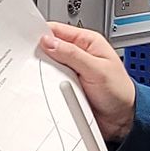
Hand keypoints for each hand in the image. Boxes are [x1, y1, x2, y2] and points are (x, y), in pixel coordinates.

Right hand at [40, 22, 138, 143]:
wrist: (122, 119)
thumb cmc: (119, 92)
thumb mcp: (97, 70)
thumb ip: (72, 54)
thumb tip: (48, 41)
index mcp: (87, 42)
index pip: (58, 30)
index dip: (42, 33)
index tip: (27, 40)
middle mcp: (77, 54)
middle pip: (49, 47)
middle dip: (39, 53)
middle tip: (29, 59)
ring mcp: (70, 71)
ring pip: (47, 65)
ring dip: (42, 70)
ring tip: (38, 75)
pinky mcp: (66, 86)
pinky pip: (50, 81)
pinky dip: (45, 84)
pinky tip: (43, 86)